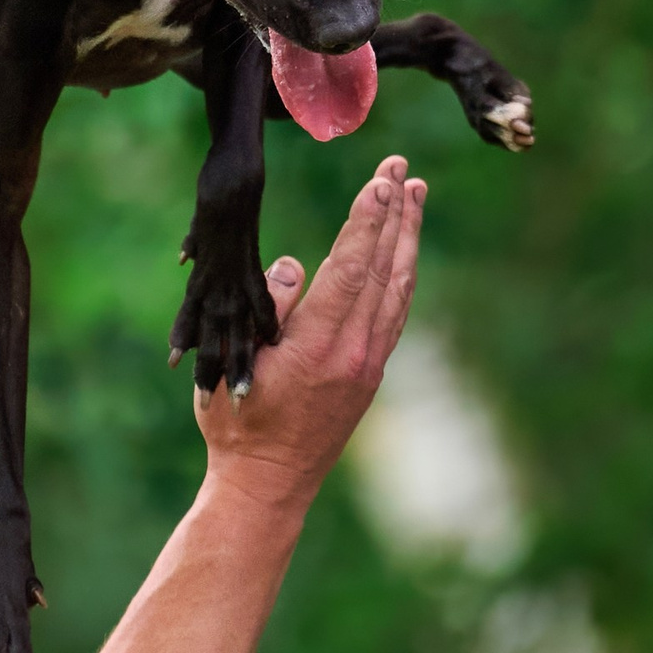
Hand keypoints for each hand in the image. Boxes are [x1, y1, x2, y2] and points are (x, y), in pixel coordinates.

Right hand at [196, 156, 424, 503]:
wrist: (269, 483)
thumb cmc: (238, 422)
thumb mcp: (236, 361)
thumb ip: (267, 309)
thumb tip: (293, 265)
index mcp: (319, 346)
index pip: (351, 267)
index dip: (368, 220)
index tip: (382, 180)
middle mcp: (355, 352)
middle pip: (383, 268)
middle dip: (396, 214)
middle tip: (404, 169)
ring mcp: (369, 364)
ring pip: (398, 287)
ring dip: (407, 238)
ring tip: (416, 196)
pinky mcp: (372, 373)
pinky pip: (396, 311)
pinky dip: (402, 272)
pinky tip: (404, 252)